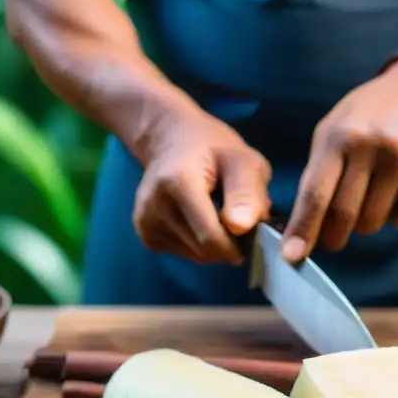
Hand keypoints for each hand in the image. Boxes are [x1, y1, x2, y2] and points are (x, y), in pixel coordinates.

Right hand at [133, 106, 271, 264]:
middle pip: (204, 251)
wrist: (170, 140)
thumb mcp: (243, 160)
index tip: (251, 225)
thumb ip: (247, 192)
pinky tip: (200, 219)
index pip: (211, 238)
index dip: (239, 242)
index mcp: (178, 183)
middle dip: (229, 243)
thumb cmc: (213, 148)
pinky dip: (200, 244)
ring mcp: (146, 224)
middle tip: (237, 216)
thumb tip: (241, 227)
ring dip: (216, 244)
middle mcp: (154, 207)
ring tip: (217, 214)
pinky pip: (185, 254)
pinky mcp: (146, 235)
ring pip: (196, 256)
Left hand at [281, 57, 397, 262]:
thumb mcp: (333, 128)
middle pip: (344, 215)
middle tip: (333, 239)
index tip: (292, 257)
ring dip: (367, 224)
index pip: (315, 194)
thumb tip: (304, 221)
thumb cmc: (368, 112)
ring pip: (375, 221)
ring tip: (369, 202)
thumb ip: (318, 170)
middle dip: (333, 236)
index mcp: (337, 137)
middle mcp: (369, 146)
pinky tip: (396, 200)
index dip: (303, 230)